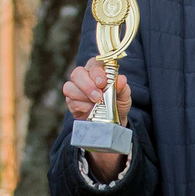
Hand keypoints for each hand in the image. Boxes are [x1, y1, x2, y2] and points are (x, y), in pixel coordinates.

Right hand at [62, 59, 130, 182]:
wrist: (112, 132)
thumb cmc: (119, 109)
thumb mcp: (125, 100)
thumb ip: (123, 90)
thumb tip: (121, 80)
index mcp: (99, 73)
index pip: (93, 63)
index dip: (96, 70)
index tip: (104, 82)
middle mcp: (85, 80)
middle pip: (76, 73)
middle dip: (86, 83)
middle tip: (98, 95)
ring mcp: (76, 93)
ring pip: (69, 87)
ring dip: (81, 96)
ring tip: (95, 106)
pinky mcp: (72, 106)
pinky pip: (69, 103)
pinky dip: (78, 107)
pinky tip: (88, 112)